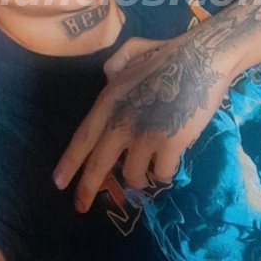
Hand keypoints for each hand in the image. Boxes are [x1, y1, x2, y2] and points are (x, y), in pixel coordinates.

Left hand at [53, 31, 236, 211]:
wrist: (203, 59)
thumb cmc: (169, 52)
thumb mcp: (131, 52)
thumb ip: (114, 67)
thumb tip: (107, 78)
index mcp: (108, 100)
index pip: (82, 138)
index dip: (69, 163)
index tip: (58, 183)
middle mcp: (121, 122)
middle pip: (98, 165)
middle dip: (87, 189)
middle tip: (80, 207)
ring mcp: (145, 135)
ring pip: (133, 174)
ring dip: (139, 178)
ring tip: (146, 174)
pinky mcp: (169, 144)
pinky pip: (161, 173)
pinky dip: (164, 173)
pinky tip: (169, 166)